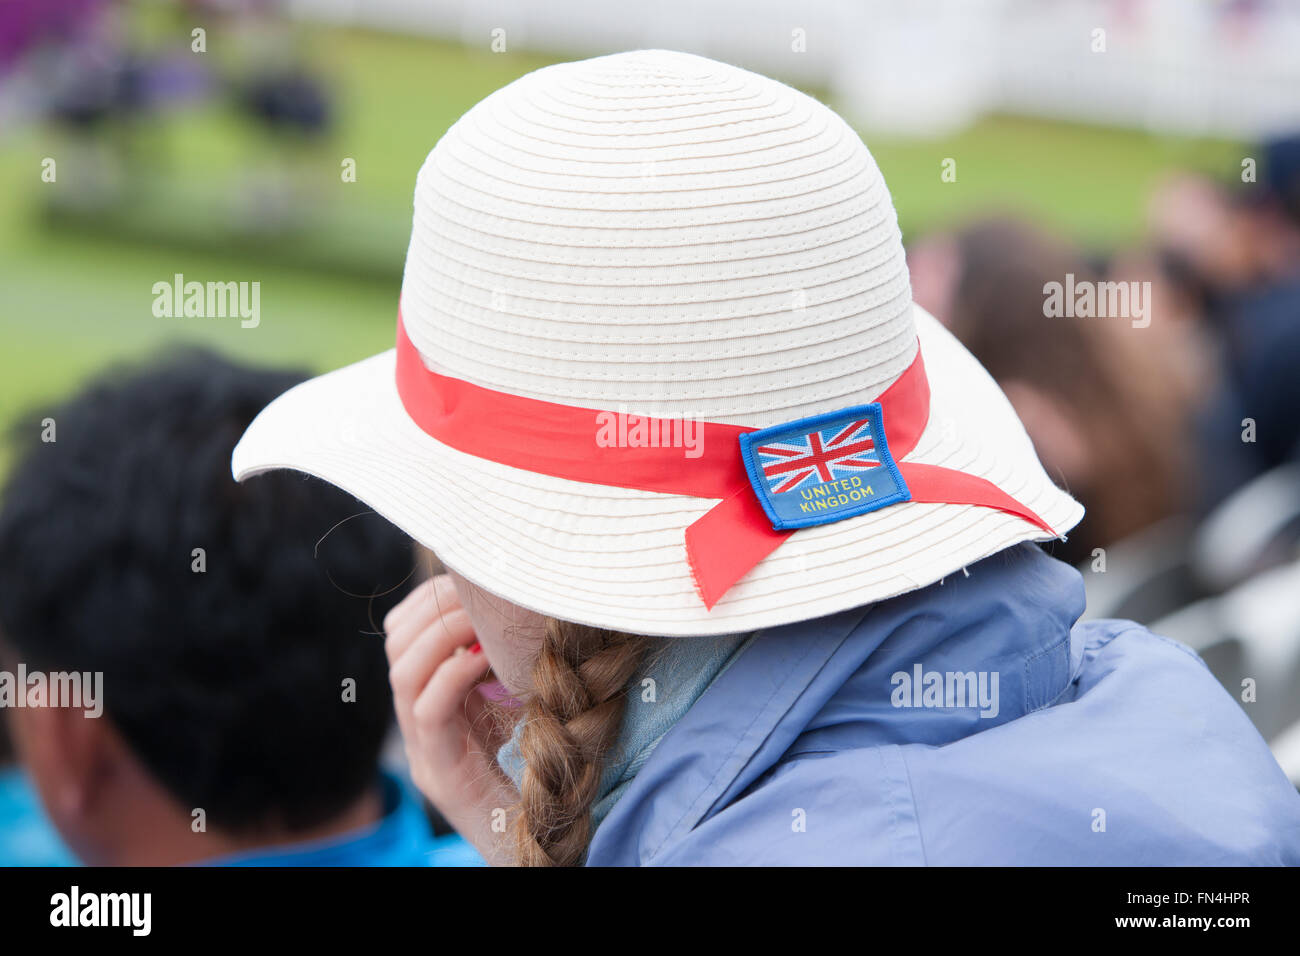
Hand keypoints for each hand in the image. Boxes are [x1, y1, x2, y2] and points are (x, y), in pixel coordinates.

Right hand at [385, 574, 517, 864]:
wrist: (533, 839)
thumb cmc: (539, 767)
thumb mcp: (518, 701)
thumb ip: (506, 664)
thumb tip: (524, 606)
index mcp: (433, 699)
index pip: (403, 632)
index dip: (432, 597)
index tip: (472, 580)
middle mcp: (417, 722)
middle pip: (397, 645)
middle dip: (437, 607)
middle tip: (481, 596)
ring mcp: (423, 749)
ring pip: (403, 672)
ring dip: (445, 635)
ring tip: (484, 624)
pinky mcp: (440, 773)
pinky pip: (428, 711)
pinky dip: (454, 674)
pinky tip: (484, 660)